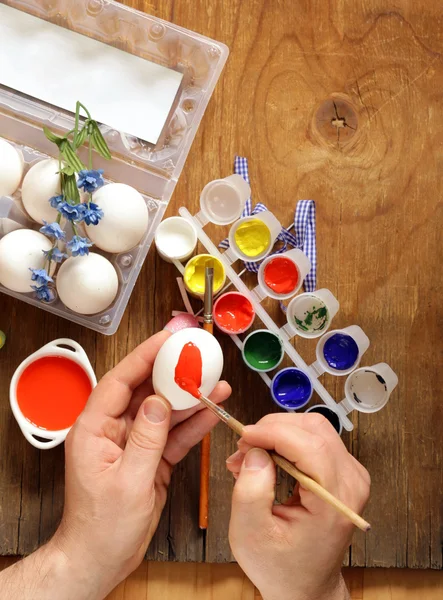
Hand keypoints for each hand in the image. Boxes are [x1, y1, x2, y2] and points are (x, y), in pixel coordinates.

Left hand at [50, 330, 230, 598]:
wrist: (103, 559)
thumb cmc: (103, 527)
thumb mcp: (128, 482)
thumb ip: (146, 439)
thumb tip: (160, 402)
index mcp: (94, 429)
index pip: (120, 381)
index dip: (144, 357)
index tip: (167, 339)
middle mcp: (113, 430)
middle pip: (145, 391)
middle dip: (173, 373)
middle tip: (198, 356)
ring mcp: (133, 443)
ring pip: (164, 411)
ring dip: (189, 398)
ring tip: (216, 383)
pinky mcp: (150, 457)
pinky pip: (173, 434)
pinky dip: (192, 424)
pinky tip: (211, 411)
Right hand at [226, 414, 369, 599]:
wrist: (306, 586)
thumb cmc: (280, 567)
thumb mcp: (251, 535)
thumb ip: (251, 492)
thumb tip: (256, 451)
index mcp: (335, 501)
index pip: (310, 446)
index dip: (274, 433)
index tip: (242, 436)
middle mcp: (352, 482)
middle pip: (313, 429)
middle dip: (272, 431)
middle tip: (242, 451)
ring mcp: (352, 474)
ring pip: (313, 429)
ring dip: (276, 435)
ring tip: (250, 459)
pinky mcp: (343, 470)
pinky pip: (313, 439)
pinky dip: (285, 442)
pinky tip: (266, 461)